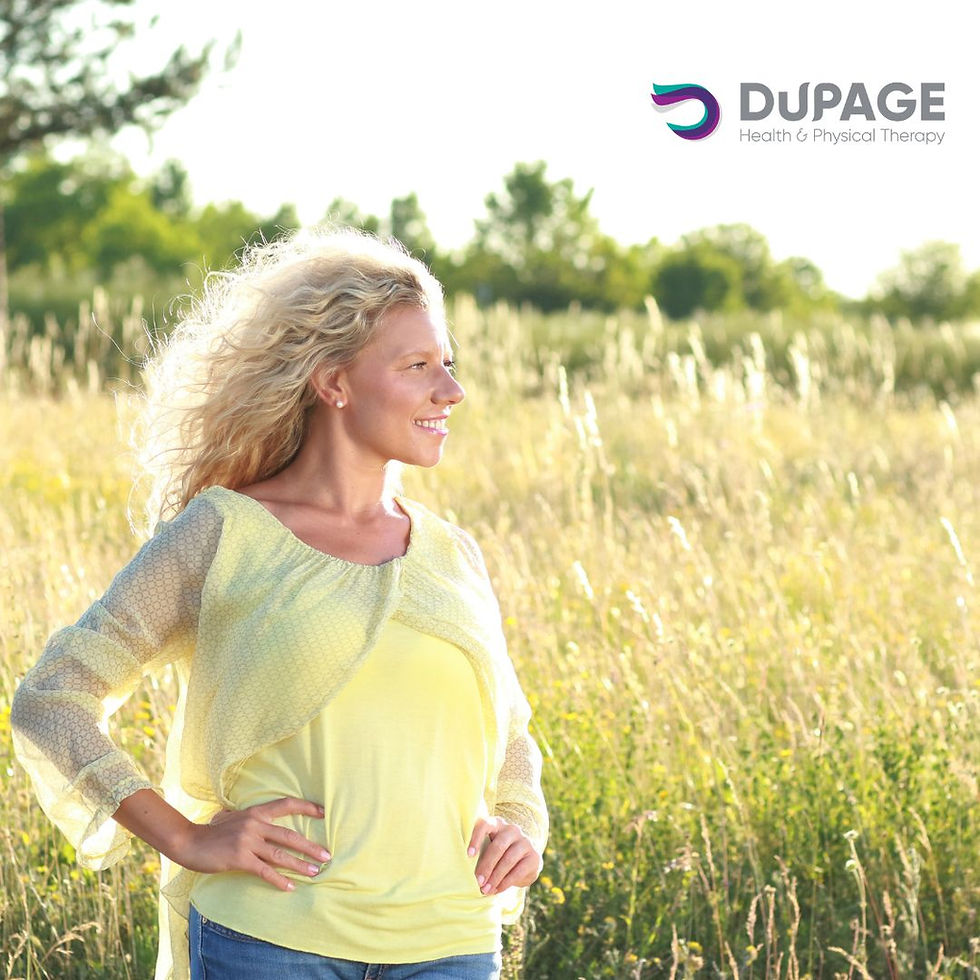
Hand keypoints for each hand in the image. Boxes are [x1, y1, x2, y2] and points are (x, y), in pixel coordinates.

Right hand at [174, 797, 329, 891]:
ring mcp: (248, 841)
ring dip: (300, 865)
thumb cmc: (212, 831)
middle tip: (327, 855)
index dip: (306, 808)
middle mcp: (255, 824)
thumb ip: (247, 817)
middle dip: (310, 846)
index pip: (286, 805)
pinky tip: (290, 886)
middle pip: (289, 835)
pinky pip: (264, 871)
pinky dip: (279, 880)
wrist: (190, 842)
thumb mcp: (232, 817)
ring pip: (280, 855)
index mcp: (255, 812)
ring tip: (315, 872)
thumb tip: (256, 817)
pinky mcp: (240, 858)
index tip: (324, 812)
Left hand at [467, 816, 542, 895]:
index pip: (485, 824)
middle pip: (498, 846)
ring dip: (495, 877)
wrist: (525, 861)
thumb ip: (479, 851)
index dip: (476, 838)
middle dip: (486, 866)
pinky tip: (497, 890)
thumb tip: (462, 870)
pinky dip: (505, 883)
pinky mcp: (534, 856)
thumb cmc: (498, 855)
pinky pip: (518, 871)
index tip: (468, 855)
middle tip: (477, 881)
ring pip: (508, 860)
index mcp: (497, 824)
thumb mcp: (489, 847)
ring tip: (485, 890)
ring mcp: (525, 842)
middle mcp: (512, 830)